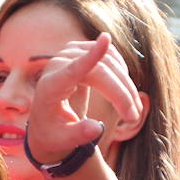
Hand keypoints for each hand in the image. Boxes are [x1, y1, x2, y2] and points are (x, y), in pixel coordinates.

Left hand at [25, 32, 142, 164]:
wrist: (47, 120)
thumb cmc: (53, 133)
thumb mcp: (62, 141)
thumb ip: (78, 135)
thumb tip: (98, 129)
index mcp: (49, 87)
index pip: (72, 70)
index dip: (90, 57)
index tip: (106, 38)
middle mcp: (58, 65)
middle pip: (100, 71)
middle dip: (121, 94)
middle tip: (133, 118)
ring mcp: (70, 54)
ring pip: (109, 62)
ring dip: (125, 86)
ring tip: (132, 112)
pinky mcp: (82, 50)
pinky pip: (111, 57)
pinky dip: (122, 75)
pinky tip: (123, 94)